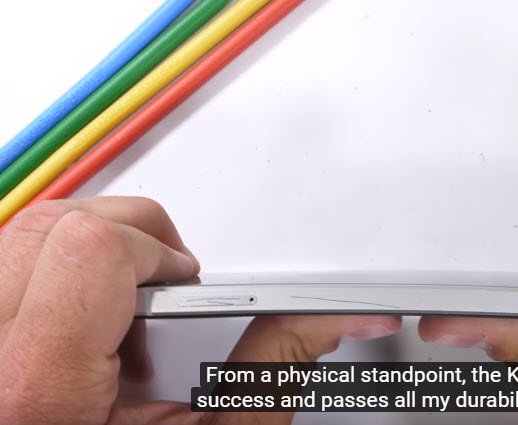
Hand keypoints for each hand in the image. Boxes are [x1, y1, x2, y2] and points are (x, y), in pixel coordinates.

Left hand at [0, 197, 400, 424]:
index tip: (187, 280)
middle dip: (128, 235)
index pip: (89, 252)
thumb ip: (272, 369)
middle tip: (169, 282)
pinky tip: (90, 330)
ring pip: (21, 240)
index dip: (156, 249)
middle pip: (48, 229)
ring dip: (90, 254)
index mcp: (43, 394)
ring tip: (128, 314)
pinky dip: (58, 276)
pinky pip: (8, 271)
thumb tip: (327, 316)